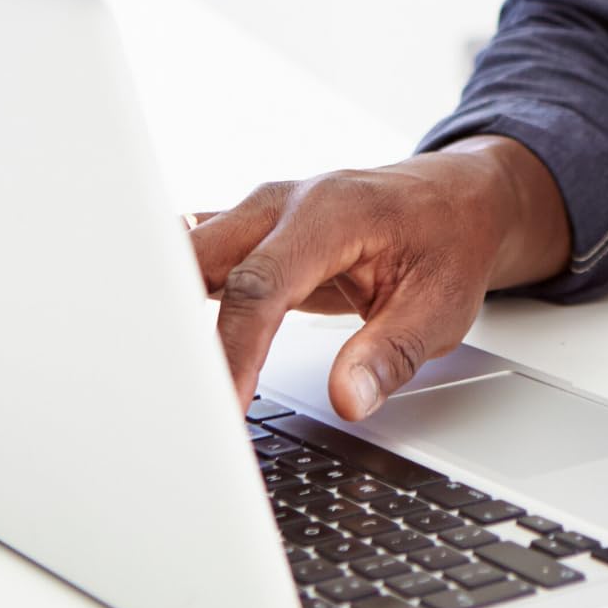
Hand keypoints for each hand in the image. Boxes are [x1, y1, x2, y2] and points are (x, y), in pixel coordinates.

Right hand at [187, 136, 568, 422]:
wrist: (454, 198)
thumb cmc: (447, 242)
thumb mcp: (442, 306)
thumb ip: (390, 353)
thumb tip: (347, 399)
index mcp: (329, 212)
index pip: (261, 285)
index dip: (236, 350)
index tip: (224, 408)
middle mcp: (280, 204)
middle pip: (200, 261)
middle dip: (175, 328)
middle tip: (170, 401)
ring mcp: (257, 216)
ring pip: (186, 259)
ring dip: (167, 314)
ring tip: (154, 382)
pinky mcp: (247, 235)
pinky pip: (195, 263)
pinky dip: (176, 302)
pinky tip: (160, 348)